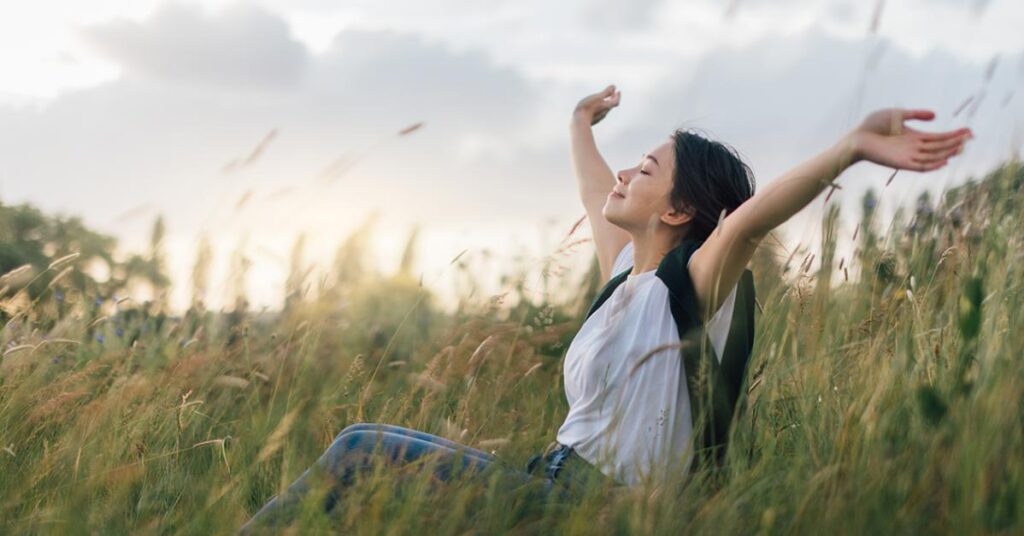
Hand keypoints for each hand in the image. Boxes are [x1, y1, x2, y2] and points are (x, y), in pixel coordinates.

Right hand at [573, 84, 620, 125]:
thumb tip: (614, 86)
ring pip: (604, 110)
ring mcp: (598, 118)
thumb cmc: (588, 108)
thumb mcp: (597, 98)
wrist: (579, 122)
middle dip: (612, 99)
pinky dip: (599, 109)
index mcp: (607, 107)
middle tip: (611, 94)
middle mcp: (604, 113)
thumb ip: (606, 92)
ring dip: (604, 104)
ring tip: (602, 99)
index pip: (616, 101)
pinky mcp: (592, 121)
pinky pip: (598, 114)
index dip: (618, 96)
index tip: (618, 91)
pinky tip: (593, 107)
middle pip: (610, 106)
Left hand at [849, 108, 972, 171]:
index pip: (939, 137)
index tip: (969, 131)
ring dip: (947, 152)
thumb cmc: (873, 125)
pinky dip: (932, 165)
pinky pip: (920, 166)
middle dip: (955, 143)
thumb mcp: (898, 114)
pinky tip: (944, 161)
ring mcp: (908, 156)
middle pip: (939, 147)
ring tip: (962, 146)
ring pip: (933, 156)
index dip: (954, 135)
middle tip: (971, 138)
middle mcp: (914, 148)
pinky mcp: (900, 163)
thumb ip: (916, 114)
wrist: (856, 137)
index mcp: (914, 137)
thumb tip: (936, 116)